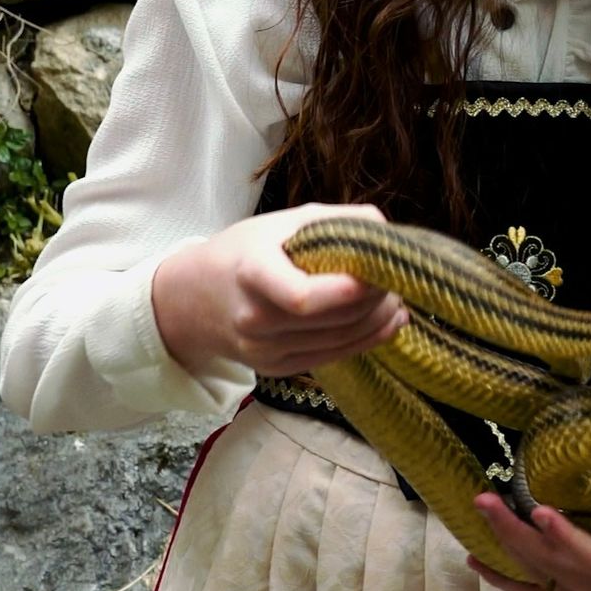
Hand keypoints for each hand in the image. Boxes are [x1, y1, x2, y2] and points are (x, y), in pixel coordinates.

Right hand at [151, 202, 406, 377]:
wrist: (192, 298)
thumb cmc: (244, 252)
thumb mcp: (284, 222)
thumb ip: (338, 221)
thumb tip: (387, 232)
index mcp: (252, 274)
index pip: (301, 297)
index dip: (347, 291)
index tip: (379, 274)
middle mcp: (254, 319)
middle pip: (333, 319)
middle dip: (377, 299)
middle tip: (397, 278)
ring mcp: (264, 351)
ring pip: (340, 340)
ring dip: (378, 320)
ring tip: (396, 298)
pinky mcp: (276, 369)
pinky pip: (332, 357)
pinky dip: (367, 340)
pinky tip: (388, 321)